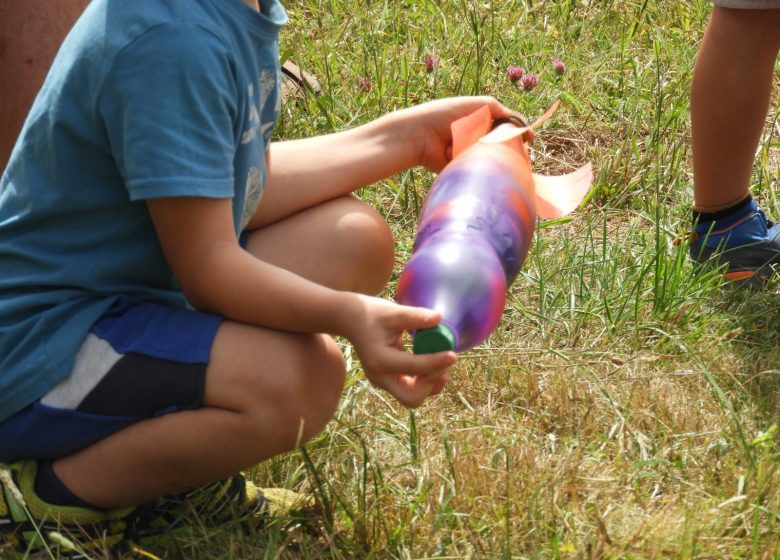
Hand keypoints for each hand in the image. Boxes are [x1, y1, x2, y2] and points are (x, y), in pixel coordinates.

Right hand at [345, 295, 456, 407]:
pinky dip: (423, 383)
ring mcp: (382, 381)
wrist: (350, 319)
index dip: (437, 363)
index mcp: (381, 361)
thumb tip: (440, 318)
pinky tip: (433, 367)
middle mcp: (380, 377)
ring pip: (411, 398)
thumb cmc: (371, 313)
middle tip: (444, 365)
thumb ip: (416, 316)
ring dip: (429, 386)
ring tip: (442, 366)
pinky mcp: (387, 380)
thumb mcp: (393, 312)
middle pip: (411, 397)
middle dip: (431, 384)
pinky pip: (409, 390)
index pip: (415, 368)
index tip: (453, 355)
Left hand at [392, 96, 521, 172]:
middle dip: (511, 149)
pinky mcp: (464, 170)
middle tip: (520, 152)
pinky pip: (480, 172)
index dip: (519, 133)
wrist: (420, 135)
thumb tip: (525, 128)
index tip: (529, 139)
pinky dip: (484, 170)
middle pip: (503, 146)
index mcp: (483, 122)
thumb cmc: (447, 114)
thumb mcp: (480, 105)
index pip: (508, 129)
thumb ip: (504, 113)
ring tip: (503, 160)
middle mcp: (478, 139)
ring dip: (497, 160)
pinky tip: (489, 169)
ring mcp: (471, 155)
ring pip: (493, 160)